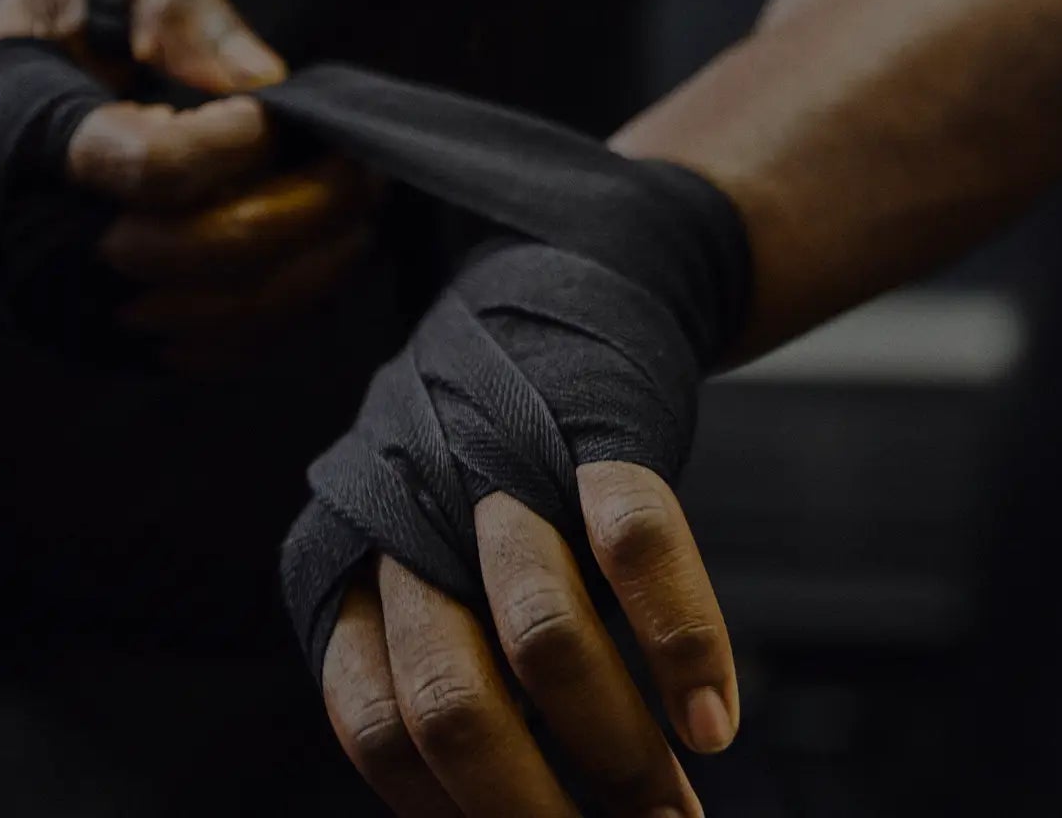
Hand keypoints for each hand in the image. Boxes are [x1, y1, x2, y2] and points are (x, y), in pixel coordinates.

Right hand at [0, 0, 377, 368]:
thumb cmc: (26, 55)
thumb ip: (174, 12)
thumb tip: (264, 79)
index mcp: (27, 138)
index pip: (152, 169)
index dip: (235, 145)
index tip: (272, 112)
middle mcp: (46, 241)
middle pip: (206, 254)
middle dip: (307, 210)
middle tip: (363, 169)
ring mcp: (77, 307)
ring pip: (224, 317)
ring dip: (315, 267)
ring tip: (358, 213)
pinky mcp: (106, 345)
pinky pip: (217, 352)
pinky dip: (287, 312)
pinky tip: (319, 259)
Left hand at [320, 463, 736, 816]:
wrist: (556, 297)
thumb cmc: (489, 466)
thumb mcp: (422, 556)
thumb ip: (446, 668)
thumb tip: (527, 808)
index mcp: (351, 573)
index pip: (377, 732)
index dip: (455, 817)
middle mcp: (411, 525)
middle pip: (450, 704)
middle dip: (539, 810)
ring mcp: (503, 472)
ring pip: (543, 635)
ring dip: (615, 751)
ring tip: (674, 815)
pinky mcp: (596, 427)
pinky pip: (636, 542)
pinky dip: (680, 642)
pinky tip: (710, 723)